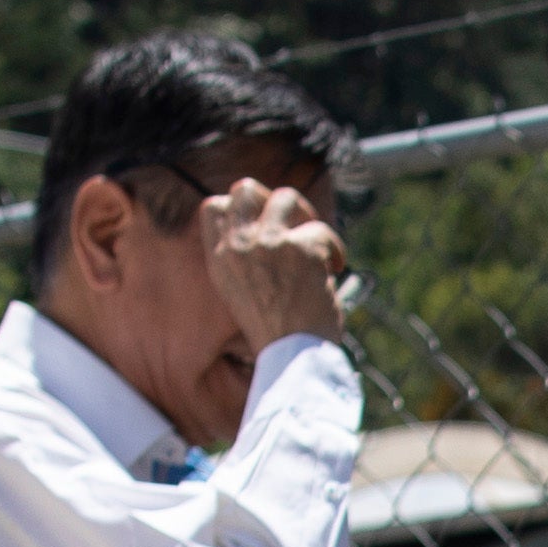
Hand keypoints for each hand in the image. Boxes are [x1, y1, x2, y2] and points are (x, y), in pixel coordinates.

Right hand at [204, 175, 346, 351]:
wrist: (292, 357)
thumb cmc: (274, 333)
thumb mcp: (241, 292)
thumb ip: (244, 258)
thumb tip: (267, 225)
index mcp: (220, 259)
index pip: (213, 206)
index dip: (240, 207)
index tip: (261, 224)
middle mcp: (239, 245)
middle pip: (246, 189)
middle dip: (273, 201)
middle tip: (293, 227)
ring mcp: (269, 243)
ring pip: (287, 197)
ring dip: (307, 218)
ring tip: (316, 246)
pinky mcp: (303, 248)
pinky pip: (323, 230)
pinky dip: (334, 249)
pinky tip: (333, 269)